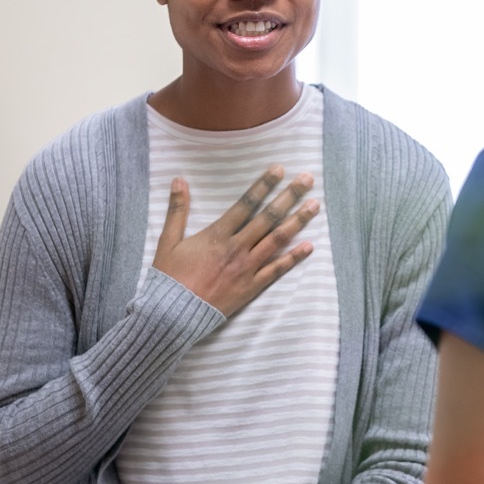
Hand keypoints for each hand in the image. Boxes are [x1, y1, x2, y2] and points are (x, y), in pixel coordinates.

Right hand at [152, 165, 318, 316]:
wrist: (172, 315)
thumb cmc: (169, 278)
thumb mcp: (168, 241)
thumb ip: (177, 209)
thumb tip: (179, 179)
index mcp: (218, 234)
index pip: (246, 203)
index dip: (264, 184)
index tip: (280, 169)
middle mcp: (237, 248)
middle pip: (269, 217)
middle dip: (289, 196)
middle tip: (307, 180)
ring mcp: (247, 268)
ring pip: (278, 240)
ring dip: (298, 221)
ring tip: (315, 206)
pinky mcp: (251, 287)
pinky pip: (277, 270)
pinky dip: (294, 258)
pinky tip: (309, 246)